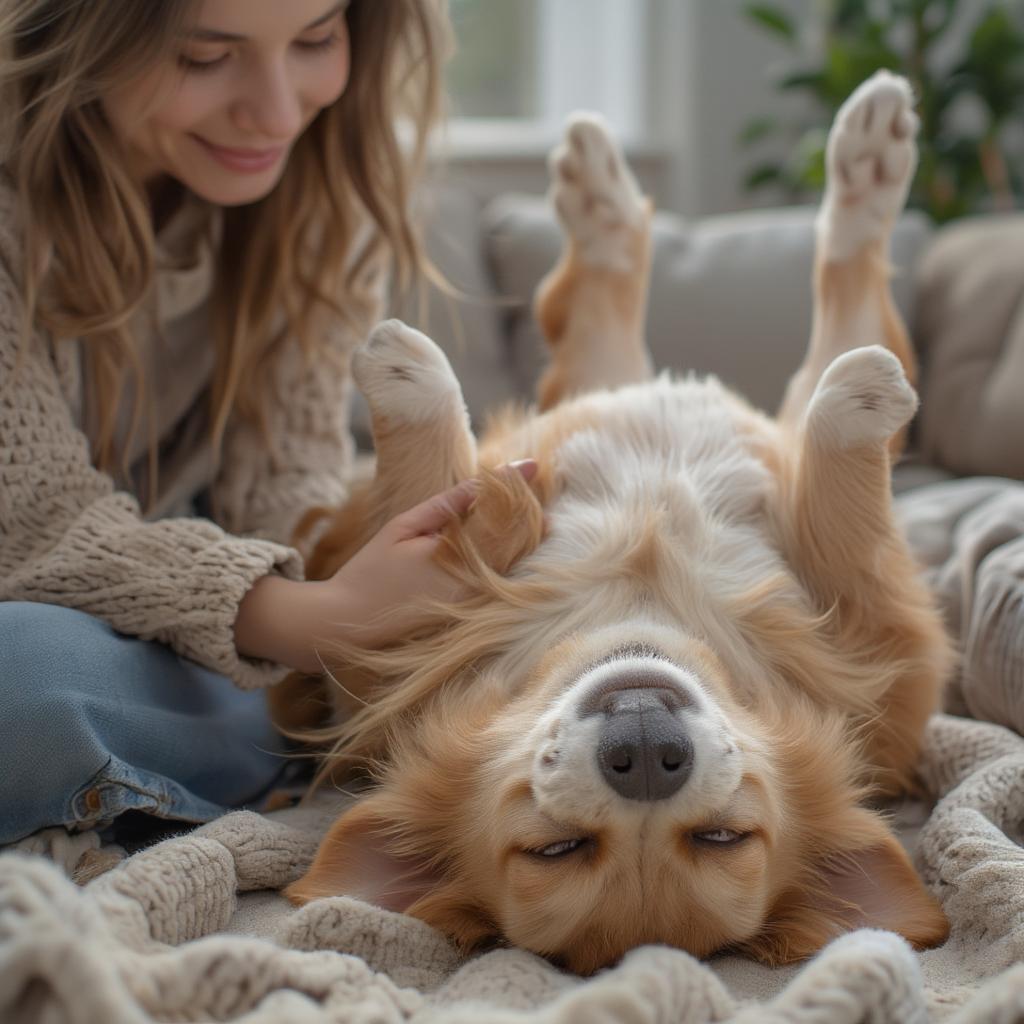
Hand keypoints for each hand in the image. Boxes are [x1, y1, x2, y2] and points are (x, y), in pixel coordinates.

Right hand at [234, 460, 537, 671]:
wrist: (347, 624)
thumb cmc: (371, 571)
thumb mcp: (404, 528)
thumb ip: (447, 505)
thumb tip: (484, 481)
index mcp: (459, 555)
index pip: (502, 514)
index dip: (517, 487)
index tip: (533, 465)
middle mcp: (473, 583)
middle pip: (517, 542)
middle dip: (530, 516)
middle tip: (535, 492)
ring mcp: (475, 606)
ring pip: (514, 565)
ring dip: (524, 540)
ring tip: (534, 520)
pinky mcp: (471, 621)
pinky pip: (501, 586)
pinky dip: (509, 564)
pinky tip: (510, 550)